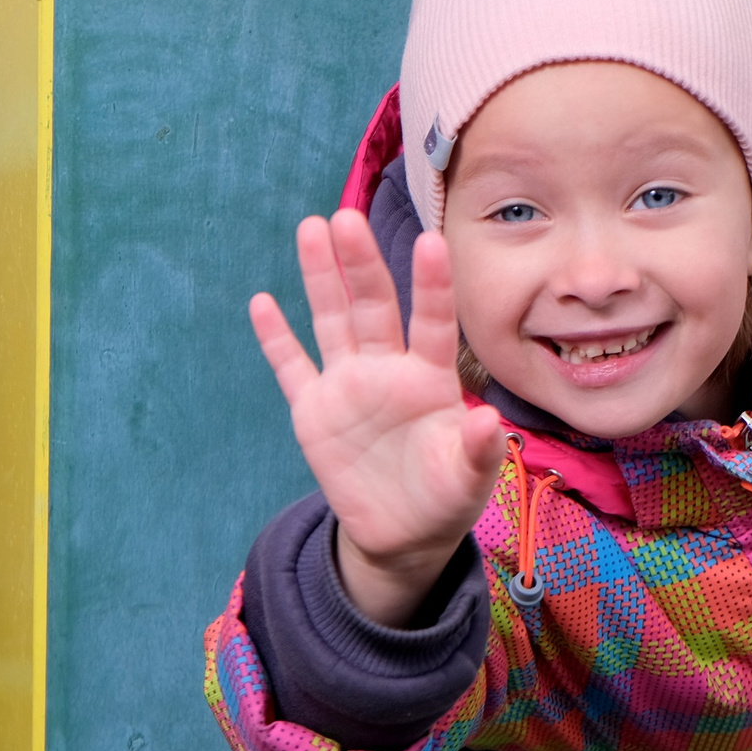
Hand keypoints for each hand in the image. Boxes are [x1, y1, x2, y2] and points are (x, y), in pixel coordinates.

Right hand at [250, 211, 507, 627]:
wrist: (402, 532)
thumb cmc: (446, 497)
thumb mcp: (468, 480)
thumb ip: (478, 451)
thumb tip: (489, 420)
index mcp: (430, 379)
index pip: (433, 323)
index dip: (431, 285)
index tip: (431, 240)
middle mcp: (388, 369)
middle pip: (373, 306)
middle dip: (359, 263)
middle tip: (345, 218)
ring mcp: (348, 385)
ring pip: (332, 320)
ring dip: (320, 277)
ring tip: (311, 229)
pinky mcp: (313, 410)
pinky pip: (292, 367)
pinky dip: (276, 338)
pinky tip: (262, 302)